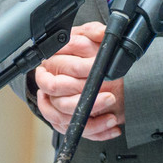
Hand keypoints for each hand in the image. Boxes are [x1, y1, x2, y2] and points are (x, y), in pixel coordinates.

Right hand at [33, 23, 125, 139]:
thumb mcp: (90, 37)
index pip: (59, 71)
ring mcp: (56, 105)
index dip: (79, 71)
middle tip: (109, 96)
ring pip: (66, 117)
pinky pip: (76, 131)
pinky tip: (111, 126)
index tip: (98, 71)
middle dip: (87, 97)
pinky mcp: (64, 121)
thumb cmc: (88, 54)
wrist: (92, 73)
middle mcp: (51, 85)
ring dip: (92, 118)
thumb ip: (93, 31)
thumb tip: (102, 32)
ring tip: (112, 116)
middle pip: (61, 98)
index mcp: (52, 63)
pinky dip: (96, 131)